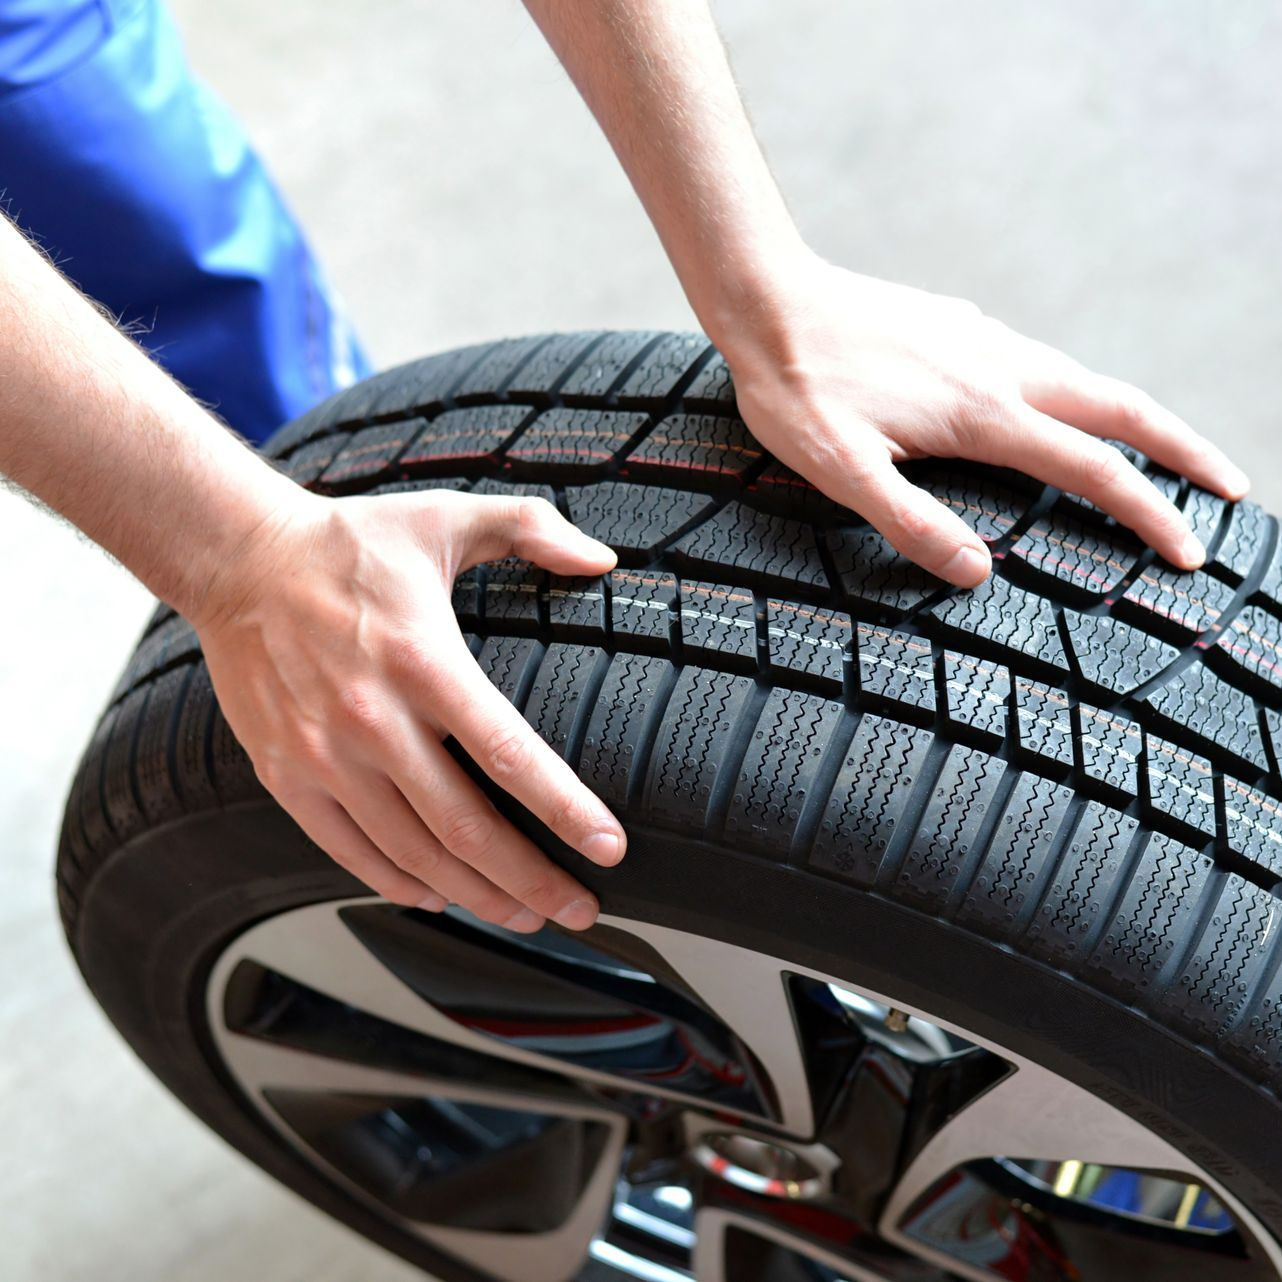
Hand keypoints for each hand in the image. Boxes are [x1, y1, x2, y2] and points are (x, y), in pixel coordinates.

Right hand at [193, 487, 625, 932]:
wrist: (236, 560)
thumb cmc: (348, 544)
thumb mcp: (445, 516)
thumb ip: (530, 528)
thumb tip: (603, 559)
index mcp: (422, 660)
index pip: (508, 754)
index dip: (565, 809)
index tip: (608, 847)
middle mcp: (372, 718)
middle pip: (465, 827)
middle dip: (532, 880)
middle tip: (578, 908)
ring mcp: (324, 755)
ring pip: (412, 853)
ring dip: (476, 894)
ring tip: (524, 913)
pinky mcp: (285, 776)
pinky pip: (349, 852)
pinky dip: (400, 884)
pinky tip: (441, 896)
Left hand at [719, 253, 1249, 585]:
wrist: (766, 298)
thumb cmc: (796, 388)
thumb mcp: (839, 470)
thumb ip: (910, 522)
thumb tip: (980, 572)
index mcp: (982, 412)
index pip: (1092, 468)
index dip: (1150, 513)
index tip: (1190, 553)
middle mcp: (999, 368)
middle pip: (1121, 405)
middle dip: (1185, 449)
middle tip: (1231, 488)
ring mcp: (983, 341)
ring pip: (1085, 379)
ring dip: (1136, 418)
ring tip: (1163, 456)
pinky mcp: (960, 328)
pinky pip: (1043, 363)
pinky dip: (1081, 395)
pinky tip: (1062, 411)